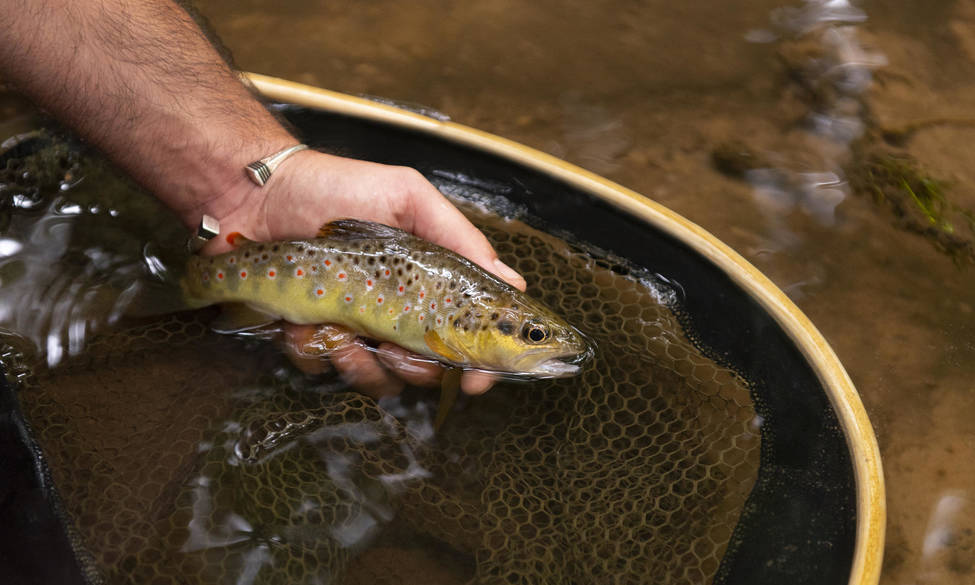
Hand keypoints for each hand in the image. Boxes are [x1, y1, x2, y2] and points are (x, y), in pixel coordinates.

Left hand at [205, 150, 525, 397]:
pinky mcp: (310, 338)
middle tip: (393, 345)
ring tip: (337, 327)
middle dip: (411, 367)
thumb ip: (458, 237)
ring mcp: (353, 329)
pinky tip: (300, 319)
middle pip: (424, 371)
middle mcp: (396, 313)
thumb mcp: (407, 197)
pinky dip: (312, 349)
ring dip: (357, 360)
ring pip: (373, 378)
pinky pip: (321, 369)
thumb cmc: (335, 189)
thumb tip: (512, 283)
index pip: (466, 337)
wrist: (258, 196)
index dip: (477, 366)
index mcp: (427, 284)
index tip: (474, 381)